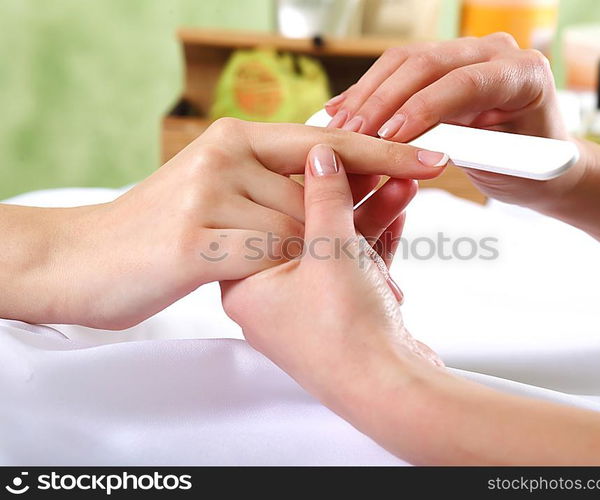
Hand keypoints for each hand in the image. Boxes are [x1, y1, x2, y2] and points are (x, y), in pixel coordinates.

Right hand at [4, 119, 445, 328]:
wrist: (80, 262)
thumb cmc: (157, 236)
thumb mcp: (216, 196)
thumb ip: (268, 183)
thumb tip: (330, 171)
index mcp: (233, 139)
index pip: (325, 142)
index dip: (383, 149)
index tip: (430, 157)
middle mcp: (222, 156)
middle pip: (317, 190)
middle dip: (356, 222)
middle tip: (374, 259)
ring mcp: (207, 195)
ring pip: (296, 225)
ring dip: (320, 260)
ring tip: (345, 287)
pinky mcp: (194, 240)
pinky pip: (267, 254)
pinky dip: (285, 275)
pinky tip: (290, 293)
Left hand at [220, 144, 441, 409]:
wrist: (389, 392)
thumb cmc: (347, 334)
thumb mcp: (331, 250)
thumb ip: (324, 197)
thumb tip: (320, 156)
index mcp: (247, 282)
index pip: (270, 212)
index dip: (306, 178)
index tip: (336, 156)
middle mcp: (272, 295)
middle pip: (309, 225)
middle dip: (351, 194)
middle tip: (377, 165)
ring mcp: (309, 305)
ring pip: (338, 244)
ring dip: (371, 212)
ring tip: (402, 183)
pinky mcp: (341, 311)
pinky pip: (355, 264)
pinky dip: (377, 239)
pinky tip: (399, 209)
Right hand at [325, 33, 588, 210]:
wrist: (538, 159)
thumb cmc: (530, 168)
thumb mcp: (505, 167)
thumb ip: (465, 150)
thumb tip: (412, 146)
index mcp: (523, 74)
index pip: (464, 83)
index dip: (422, 109)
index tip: (389, 138)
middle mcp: (495, 51)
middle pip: (427, 64)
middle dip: (384, 101)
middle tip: (352, 135)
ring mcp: (467, 52)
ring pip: (405, 61)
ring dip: (368, 95)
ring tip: (339, 127)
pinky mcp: (444, 62)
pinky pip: (399, 68)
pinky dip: (369, 90)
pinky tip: (341, 110)